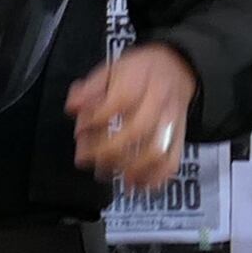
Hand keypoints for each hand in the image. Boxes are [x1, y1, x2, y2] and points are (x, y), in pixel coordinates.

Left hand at [66, 42, 196, 179]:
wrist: (176, 68)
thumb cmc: (140, 71)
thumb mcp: (112, 68)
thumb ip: (91, 88)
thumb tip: (73, 107)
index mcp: (140, 79)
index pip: (120, 101)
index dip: (97, 119)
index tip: (80, 130)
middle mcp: (158, 101)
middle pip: (138, 129)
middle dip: (108, 149)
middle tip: (86, 158)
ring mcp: (171, 121)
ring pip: (156, 150)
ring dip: (130, 168)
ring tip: (107, 173)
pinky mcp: (178, 137)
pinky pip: (171, 161)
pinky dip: (155, 177)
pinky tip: (135, 184)